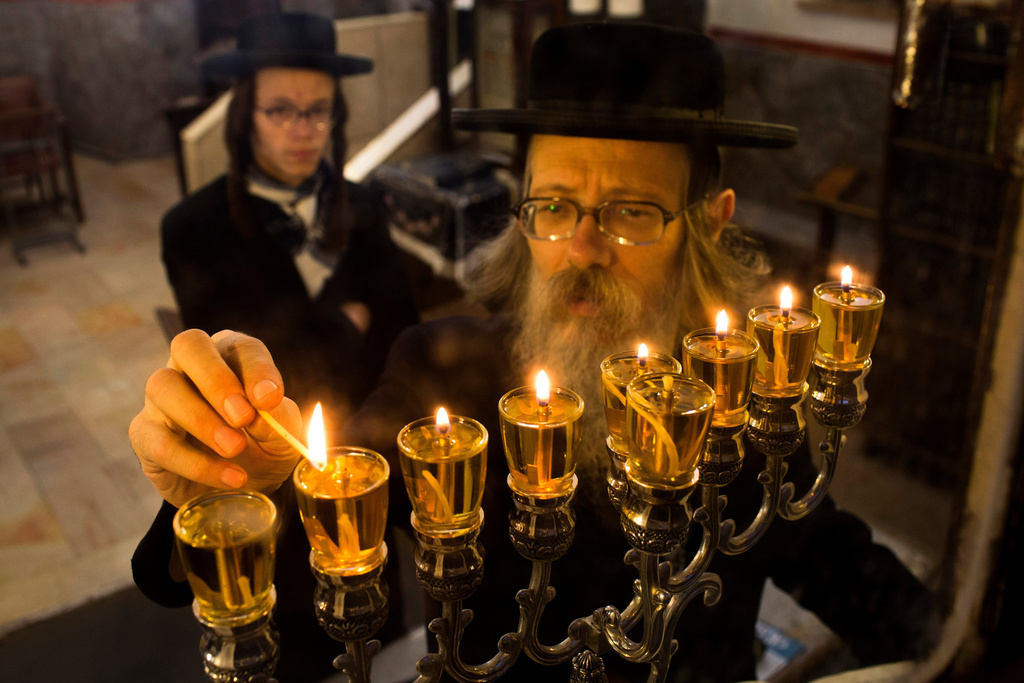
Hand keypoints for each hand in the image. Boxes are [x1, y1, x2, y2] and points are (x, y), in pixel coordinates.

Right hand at [129, 329, 302, 507]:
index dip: (255, 368)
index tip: (271, 399)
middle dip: (216, 380)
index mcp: (230, 356)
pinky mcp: (145, 436)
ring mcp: (161, 399)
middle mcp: (189, 367)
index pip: (238, 346)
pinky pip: (160, 443)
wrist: (244, 487)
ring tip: (235, 448)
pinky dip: (197, 463)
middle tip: (243, 417)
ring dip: (201, 420)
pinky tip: (230, 478)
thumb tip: (262, 404)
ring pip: (163, 388)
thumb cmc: (265, 445)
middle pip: (188, 346)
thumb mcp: (284, 432)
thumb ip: (279, 415)